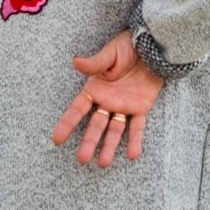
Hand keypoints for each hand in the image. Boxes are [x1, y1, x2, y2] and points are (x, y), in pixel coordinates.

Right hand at [51, 30, 163, 167]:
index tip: (56, 140)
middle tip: (82, 159)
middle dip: (89, 142)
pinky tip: (132, 155)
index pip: (78, 109)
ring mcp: (124, 106)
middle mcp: (108, 101)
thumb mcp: (110, 53)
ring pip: (115, 130)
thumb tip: (75, 61)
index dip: (67, 123)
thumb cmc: (127, 46)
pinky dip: (135, 140)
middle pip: (96, 125)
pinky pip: (138, 127)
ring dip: (109, 146)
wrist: (153, 45)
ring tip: (104, 164)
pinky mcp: (141, 107)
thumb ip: (95, 63)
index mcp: (96, 89)